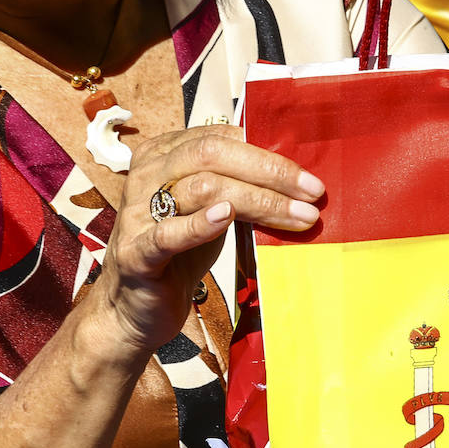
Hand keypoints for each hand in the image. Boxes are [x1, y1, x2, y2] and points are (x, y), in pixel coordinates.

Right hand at [96, 125, 323, 352]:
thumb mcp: (215, 211)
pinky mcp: (135, 253)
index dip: (269, 155)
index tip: (309, 179)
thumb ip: (241, 187)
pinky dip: (200, 224)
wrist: (139, 308)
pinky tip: (227, 216)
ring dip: (258, 201)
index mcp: (165, 155)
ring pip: (202, 188)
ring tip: (297, 217)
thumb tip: (297, 177)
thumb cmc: (182, 253)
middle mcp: (148, 175)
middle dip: (270, 172)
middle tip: (313, 193)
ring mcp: (138, 212)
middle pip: (212, 155)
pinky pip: (168, 232)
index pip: (221, 139)